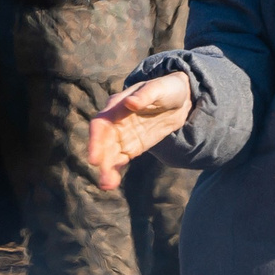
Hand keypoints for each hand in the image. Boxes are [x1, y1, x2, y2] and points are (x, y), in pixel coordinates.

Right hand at [88, 71, 190, 190]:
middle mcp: (115, 122)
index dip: (95, 140)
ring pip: (110, 154)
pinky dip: (115, 171)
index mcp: (117, 105)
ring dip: (106, 169)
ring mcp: (123, 136)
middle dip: (101, 159)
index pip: (101, 123)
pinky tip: (111, 184)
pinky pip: (120, 160)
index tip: (94, 158)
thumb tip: (130, 102)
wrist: (180, 99)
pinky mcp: (132, 147)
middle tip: (102, 177)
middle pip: (103, 142)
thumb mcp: (159, 88)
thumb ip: (144, 95)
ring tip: (106, 185)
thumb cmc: (167, 88)